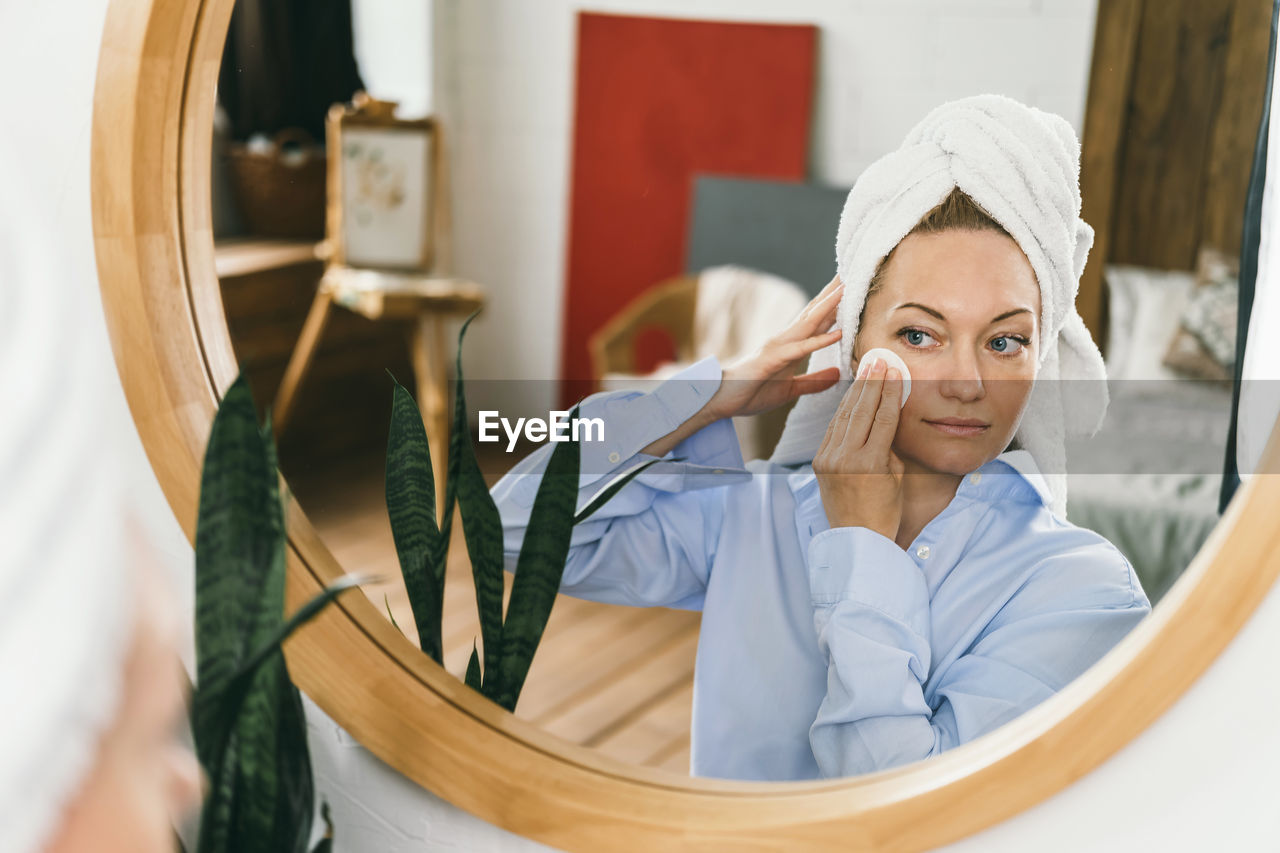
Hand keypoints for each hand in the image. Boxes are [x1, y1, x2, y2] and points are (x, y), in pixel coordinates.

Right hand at [701, 276, 844, 422]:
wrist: (720, 400)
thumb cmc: (750, 393)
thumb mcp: (790, 390)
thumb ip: (813, 381)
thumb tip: (837, 374)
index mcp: (790, 346)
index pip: (816, 321)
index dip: (834, 304)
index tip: (851, 287)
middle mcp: (785, 340)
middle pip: (814, 312)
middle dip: (833, 293)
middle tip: (852, 271)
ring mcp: (778, 347)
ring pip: (809, 323)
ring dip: (829, 306)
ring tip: (848, 289)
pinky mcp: (773, 360)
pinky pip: (801, 350)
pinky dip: (820, 341)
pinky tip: (838, 334)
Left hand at [812, 357, 905, 541]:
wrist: (857, 539)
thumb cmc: (885, 512)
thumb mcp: (896, 477)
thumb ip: (889, 446)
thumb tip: (885, 419)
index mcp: (871, 462)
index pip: (884, 417)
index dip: (891, 391)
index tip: (895, 371)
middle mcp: (847, 457)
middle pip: (862, 411)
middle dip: (872, 383)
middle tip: (880, 361)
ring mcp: (830, 459)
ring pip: (845, 417)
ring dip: (856, 392)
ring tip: (866, 371)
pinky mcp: (819, 463)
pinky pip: (832, 430)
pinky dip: (843, 411)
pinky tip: (851, 396)